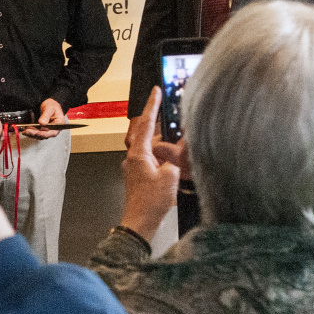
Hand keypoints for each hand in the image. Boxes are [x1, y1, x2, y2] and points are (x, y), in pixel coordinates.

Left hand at [23, 98, 65, 139]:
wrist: (49, 104)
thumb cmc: (52, 105)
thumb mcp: (49, 108)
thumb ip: (46, 115)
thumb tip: (42, 123)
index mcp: (59, 125)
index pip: (52, 132)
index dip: (44, 134)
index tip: (37, 133)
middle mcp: (54, 130)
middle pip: (45, 135)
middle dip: (35, 134)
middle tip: (28, 131)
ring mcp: (47, 131)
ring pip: (39, 135)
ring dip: (32, 134)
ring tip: (25, 131)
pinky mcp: (42, 130)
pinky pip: (36, 133)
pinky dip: (31, 132)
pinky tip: (26, 130)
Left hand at [119, 88, 181, 241]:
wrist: (140, 222)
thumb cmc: (151, 202)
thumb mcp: (170, 177)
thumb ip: (176, 159)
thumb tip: (180, 150)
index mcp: (138, 153)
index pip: (146, 123)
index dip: (152, 105)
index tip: (155, 91)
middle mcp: (133, 157)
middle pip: (143, 131)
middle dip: (153, 117)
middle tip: (162, 104)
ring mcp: (134, 166)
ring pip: (147, 144)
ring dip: (159, 138)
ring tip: (174, 134)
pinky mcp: (138, 175)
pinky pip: (149, 156)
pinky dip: (159, 152)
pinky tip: (170, 156)